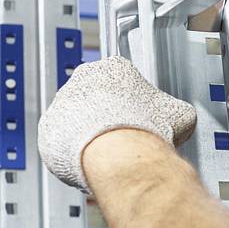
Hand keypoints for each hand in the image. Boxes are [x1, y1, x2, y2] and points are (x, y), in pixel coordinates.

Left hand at [38, 55, 196, 191]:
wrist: (118, 155)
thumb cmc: (147, 130)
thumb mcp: (180, 113)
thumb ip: (174, 109)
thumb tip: (180, 117)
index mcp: (115, 67)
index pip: (121, 77)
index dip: (132, 98)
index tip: (138, 114)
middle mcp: (83, 79)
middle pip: (95, 95)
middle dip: (107, 114)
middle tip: (123, 134)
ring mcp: (62, 102)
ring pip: (76, 117)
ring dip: (88, 132)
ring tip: (109, 152)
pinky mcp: (48, 129)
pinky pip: (61, 139)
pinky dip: (73, 150)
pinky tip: (92, 160)